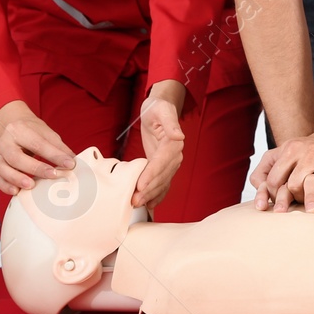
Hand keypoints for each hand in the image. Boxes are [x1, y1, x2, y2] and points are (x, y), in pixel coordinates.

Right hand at [0, 100, 75, 196]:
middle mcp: (6, 142)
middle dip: (35, 168)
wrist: (12, 125)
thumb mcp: (46, 133)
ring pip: (2, 168)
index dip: (54, 155)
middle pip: (16, 157)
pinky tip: (16, 192)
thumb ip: (58, 147)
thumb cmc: (31, 131)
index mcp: (20, 130)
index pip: (38, 144)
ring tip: (31, 185)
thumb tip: (73, 162)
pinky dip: (6, 186)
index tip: (70, 164)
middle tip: (52, 175)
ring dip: (17, 178)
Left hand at [134, 82, 185, 209]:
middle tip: (135, 200)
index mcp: (173, 144)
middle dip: (148, 190)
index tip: (141, 185)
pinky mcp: (163, 166)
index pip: (161, 162)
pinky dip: (157, 195)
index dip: (151, 175)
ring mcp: (170, 163)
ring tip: (137, 204)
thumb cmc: (158, 108)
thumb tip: (179, 136)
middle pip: (161, 177)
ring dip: (150, 195)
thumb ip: (170, 123)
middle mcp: (174, 156)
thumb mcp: (162, 110)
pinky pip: (162, 183)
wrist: (158, 110)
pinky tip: (149, 205)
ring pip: (161, 183)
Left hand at [250, 129, 313, 214]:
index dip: (277, 195)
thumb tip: (259, 200)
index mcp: (291, 149)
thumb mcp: (280, 154)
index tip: (284, 200)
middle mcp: (311, 152)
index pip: (274, 180)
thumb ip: (262, 172)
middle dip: (298, 198)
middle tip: (304, 203)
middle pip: (296, 186)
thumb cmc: (304, 153)